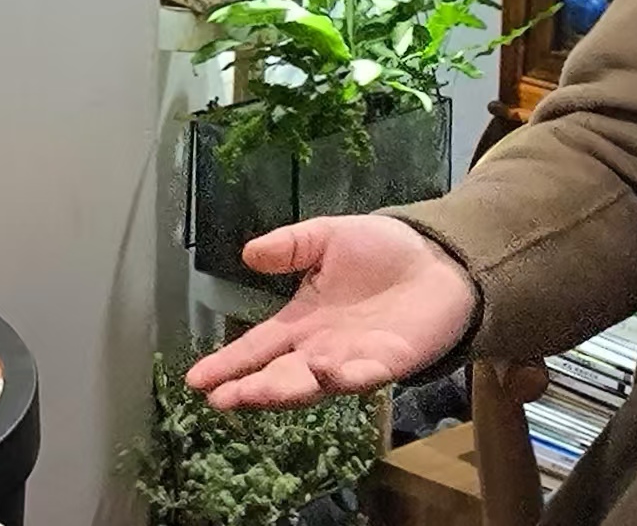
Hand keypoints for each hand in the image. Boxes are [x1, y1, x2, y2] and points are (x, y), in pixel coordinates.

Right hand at [185, 216, 476, 408]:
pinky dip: (345, 377)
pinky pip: (364, 375)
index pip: (258, 347)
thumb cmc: (383, 251)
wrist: (441, 257)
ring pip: (314, 383)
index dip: (228, 364)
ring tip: (259, 392)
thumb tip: (248, 254)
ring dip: (288, 389)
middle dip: (250, 388)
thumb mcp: (328, 237)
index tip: (195, 380)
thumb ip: (291, 247)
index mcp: (303, 322)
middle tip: (221, 400)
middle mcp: (321, 349)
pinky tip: (325, 373)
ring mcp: (354, 360)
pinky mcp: (389, 362)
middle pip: (279, 374)